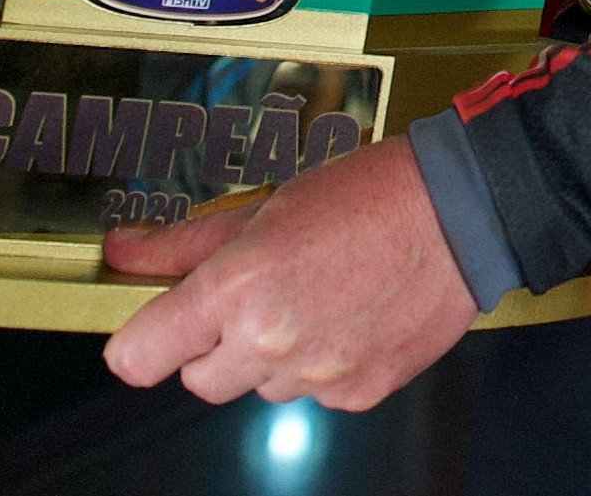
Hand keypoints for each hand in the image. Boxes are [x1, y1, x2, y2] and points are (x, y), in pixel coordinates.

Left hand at [103, 135, 480, 409]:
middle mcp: (271, 340)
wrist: (464, 210)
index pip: (137, 358)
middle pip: (199, 381)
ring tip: (319, 298)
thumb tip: (125, 252)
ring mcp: (317, 374)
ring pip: (262, 388)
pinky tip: (352, 317)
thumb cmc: (372, 195)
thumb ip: (188, 242)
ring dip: (274, 356)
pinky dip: (326, 366)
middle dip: (216, 346)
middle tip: (258, 297)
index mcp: (236, 288)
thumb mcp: (268, 206)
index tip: (158, 328)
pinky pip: (317, 396)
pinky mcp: (359, 392)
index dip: (144, 342)